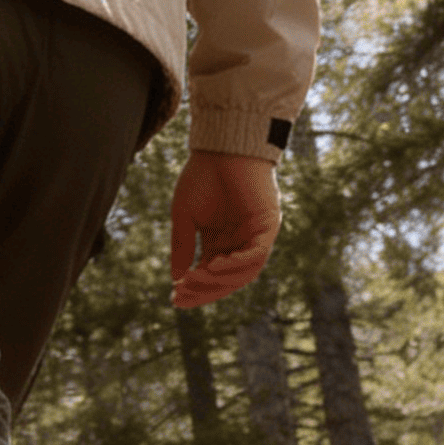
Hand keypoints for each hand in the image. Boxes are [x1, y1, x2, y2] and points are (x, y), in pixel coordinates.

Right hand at [169, 149, 279, 306]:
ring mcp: (257, 236)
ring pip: (243, 273)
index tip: (175, 298)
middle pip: (228, 280)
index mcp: (222, 243)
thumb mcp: (185, 217)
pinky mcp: (268, 225)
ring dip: (219, 280)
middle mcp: (241, 243)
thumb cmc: (203, 176)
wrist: (222, 146)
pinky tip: (213, 265)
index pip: (212, 276)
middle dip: (205, 290)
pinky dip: (236, 265)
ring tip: (196, 278)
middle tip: (183, 294)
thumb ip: (183, 247)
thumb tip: (177, 279)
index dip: (195, 290)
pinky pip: (255, 256)